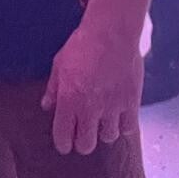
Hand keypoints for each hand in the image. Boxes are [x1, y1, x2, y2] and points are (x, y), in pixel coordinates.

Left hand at [41, 19, 142, 154]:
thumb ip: (53, 89)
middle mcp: (90, 109)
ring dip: (104, 131)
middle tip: (84, 132)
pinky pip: (128, 128)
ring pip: (108, 137)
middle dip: (83, 142)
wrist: (112, 32)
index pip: (63, 137)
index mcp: (69, 100)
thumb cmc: (83, 44)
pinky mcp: (131, 102)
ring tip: (103, 120)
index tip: (65, 142)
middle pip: (86, 145)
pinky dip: (124, 125)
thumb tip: (47, 106)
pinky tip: (120, 115)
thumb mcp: (59, 63)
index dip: (63, 144)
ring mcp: (112, 107)